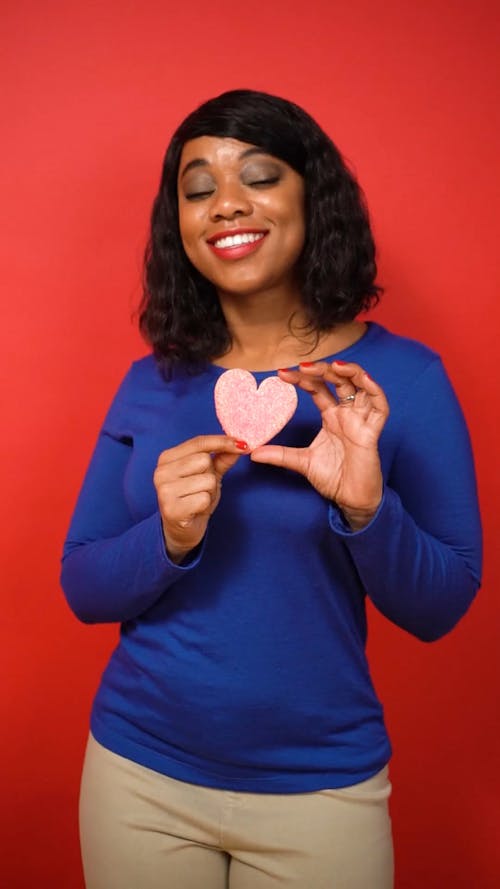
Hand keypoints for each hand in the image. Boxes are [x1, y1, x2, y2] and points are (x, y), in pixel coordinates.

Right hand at [154, 435, 246, 561]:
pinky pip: (204, 498)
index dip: (222, 442)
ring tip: (198, 499)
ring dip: (209, 491)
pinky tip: (195, 510)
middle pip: (204, 460)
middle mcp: (161, 471)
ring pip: (206, 480)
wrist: (181, 530)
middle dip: (211, 475)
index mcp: (167, 458)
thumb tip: (240, 445)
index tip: (242, 444)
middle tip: (202, 488)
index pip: (198, 442)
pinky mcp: (171, 509)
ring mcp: (164, 491)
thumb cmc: (193, 499)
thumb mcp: (209, 475)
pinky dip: (206, 504)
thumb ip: (222, 459)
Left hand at [250, 361, 388, 529]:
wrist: (350, 499)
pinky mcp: (372, 432)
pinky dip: (374, 390)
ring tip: (334, 365)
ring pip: (362, 386)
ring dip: (351, 372)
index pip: (318, 388)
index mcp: (331, 416)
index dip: (302, 379)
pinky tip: (363, 379)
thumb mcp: (301, 462)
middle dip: (322, 370)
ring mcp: (361, 421)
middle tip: (302, 367)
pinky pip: (380, 407)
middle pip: (339, 381)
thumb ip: (279, 455)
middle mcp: (347, 414)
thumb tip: (252, 452)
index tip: (282, 374)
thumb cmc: (333, 478)